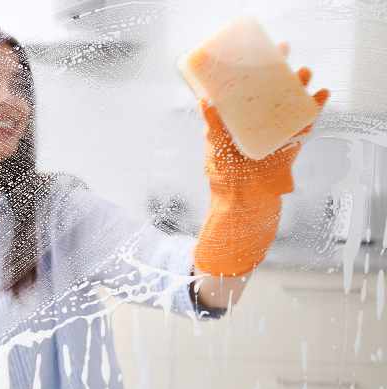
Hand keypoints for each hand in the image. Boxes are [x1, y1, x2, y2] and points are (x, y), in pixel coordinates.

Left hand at [199, 59, 329, 196]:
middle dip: (279, 73)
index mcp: (237, 120)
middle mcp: (256, 123)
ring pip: (289, 105)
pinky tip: (320, 95)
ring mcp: (274, 132)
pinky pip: (303, 124)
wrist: (244, 202)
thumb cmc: (224, 175)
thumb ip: (212, 124)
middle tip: (285, 54)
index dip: (252, 70)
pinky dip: (313, 109)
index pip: (245, 89)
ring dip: (298, 88)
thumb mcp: (214, 145)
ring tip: (304, 72)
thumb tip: (204, 100)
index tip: (257, 50)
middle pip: (270, 92)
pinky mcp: (290, 144)